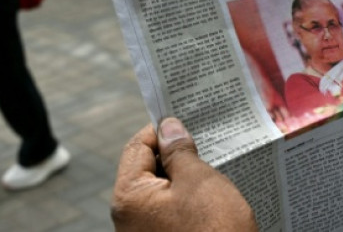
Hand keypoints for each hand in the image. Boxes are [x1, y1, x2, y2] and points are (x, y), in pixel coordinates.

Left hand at [111, 117, 257, 231]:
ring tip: (210, 170)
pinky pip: (168, 212)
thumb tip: (169, 127)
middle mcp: (128, 218)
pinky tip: (209, 198)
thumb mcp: (199, 181)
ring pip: (159, 191)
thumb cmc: (214, 231)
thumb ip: (180, 151)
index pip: (136, 147)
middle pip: (145, 169)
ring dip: (182, 178)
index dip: (161, 130)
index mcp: (129, 197)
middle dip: (173, 155)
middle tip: (204, 145)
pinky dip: (186, 200)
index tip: (186, 122)